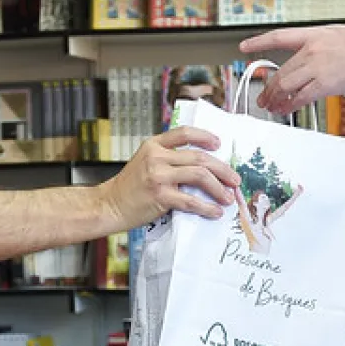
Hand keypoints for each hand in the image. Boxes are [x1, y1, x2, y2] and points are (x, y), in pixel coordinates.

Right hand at [99, 126, 240, 226]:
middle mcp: (156, 157)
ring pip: (199, 175)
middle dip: (222, 169)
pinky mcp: (160, 196)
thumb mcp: (145, 162)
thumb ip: (168, 158)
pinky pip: (191, 201)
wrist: (110, 205)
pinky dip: (206, 207)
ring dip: (218, 187)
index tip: (219, 144)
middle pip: (199, 157)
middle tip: (234, 179)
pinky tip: (215, 212)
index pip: (184, 133)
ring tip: (228, 197)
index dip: (205, 137)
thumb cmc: (130, 187)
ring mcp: (158, 176)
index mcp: (154, 145)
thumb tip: (201, 166)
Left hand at [240, 25, 344, 114]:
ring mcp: (316, 67)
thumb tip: (309, 62)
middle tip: (262, 98)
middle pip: (281, 71)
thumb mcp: (337, 36)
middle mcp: (311, 50)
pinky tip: (284, 109)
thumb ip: (320, 48)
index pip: (279, 37)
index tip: (244, 47)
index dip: (259, 42)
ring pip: (286, 85)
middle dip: (268, 88)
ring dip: (275, 98)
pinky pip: (300, 97)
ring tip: (269, 107)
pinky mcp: (324, 84)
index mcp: (313, 35)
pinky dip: (289, 105)